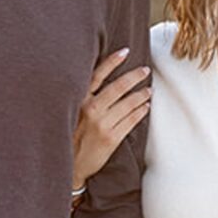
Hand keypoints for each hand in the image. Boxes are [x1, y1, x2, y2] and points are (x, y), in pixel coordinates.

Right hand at [72, 48, 150, 188]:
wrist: (69, 165)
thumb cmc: (69, 136)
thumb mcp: (70, 113)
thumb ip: (84, 98)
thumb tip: (103, 81)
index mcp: (79, 101)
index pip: (98, 75)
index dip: (112, 62)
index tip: (125, 52)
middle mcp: (91, 110)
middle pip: (118, 87)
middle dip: (134, 77)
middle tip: (145, 70)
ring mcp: (102, 124)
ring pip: (128, 104)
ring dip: (141, 95)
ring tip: (148, 90)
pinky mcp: (111, 138)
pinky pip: (131, 121)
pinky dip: (140, 112)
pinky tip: (145, 107)